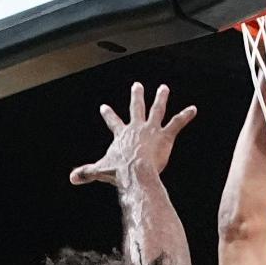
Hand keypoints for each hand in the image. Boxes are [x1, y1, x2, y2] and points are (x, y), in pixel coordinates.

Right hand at [69, 82, 197, 185]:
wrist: (135, 173)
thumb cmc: (120, 172)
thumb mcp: (100, 171)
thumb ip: (87, 173)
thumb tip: (72, 179)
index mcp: (122, 135)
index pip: (113, 122)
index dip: (109, 114)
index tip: (104, 106)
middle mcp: (136, 128)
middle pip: (136, 108)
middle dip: (136, 96)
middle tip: (137, 85)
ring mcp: (151, 130)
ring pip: (157, 110)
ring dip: (161, 98)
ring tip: (164, 88)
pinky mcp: (165, 136)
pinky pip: (177, 123)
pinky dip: (186, 115)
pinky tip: (193, 109)